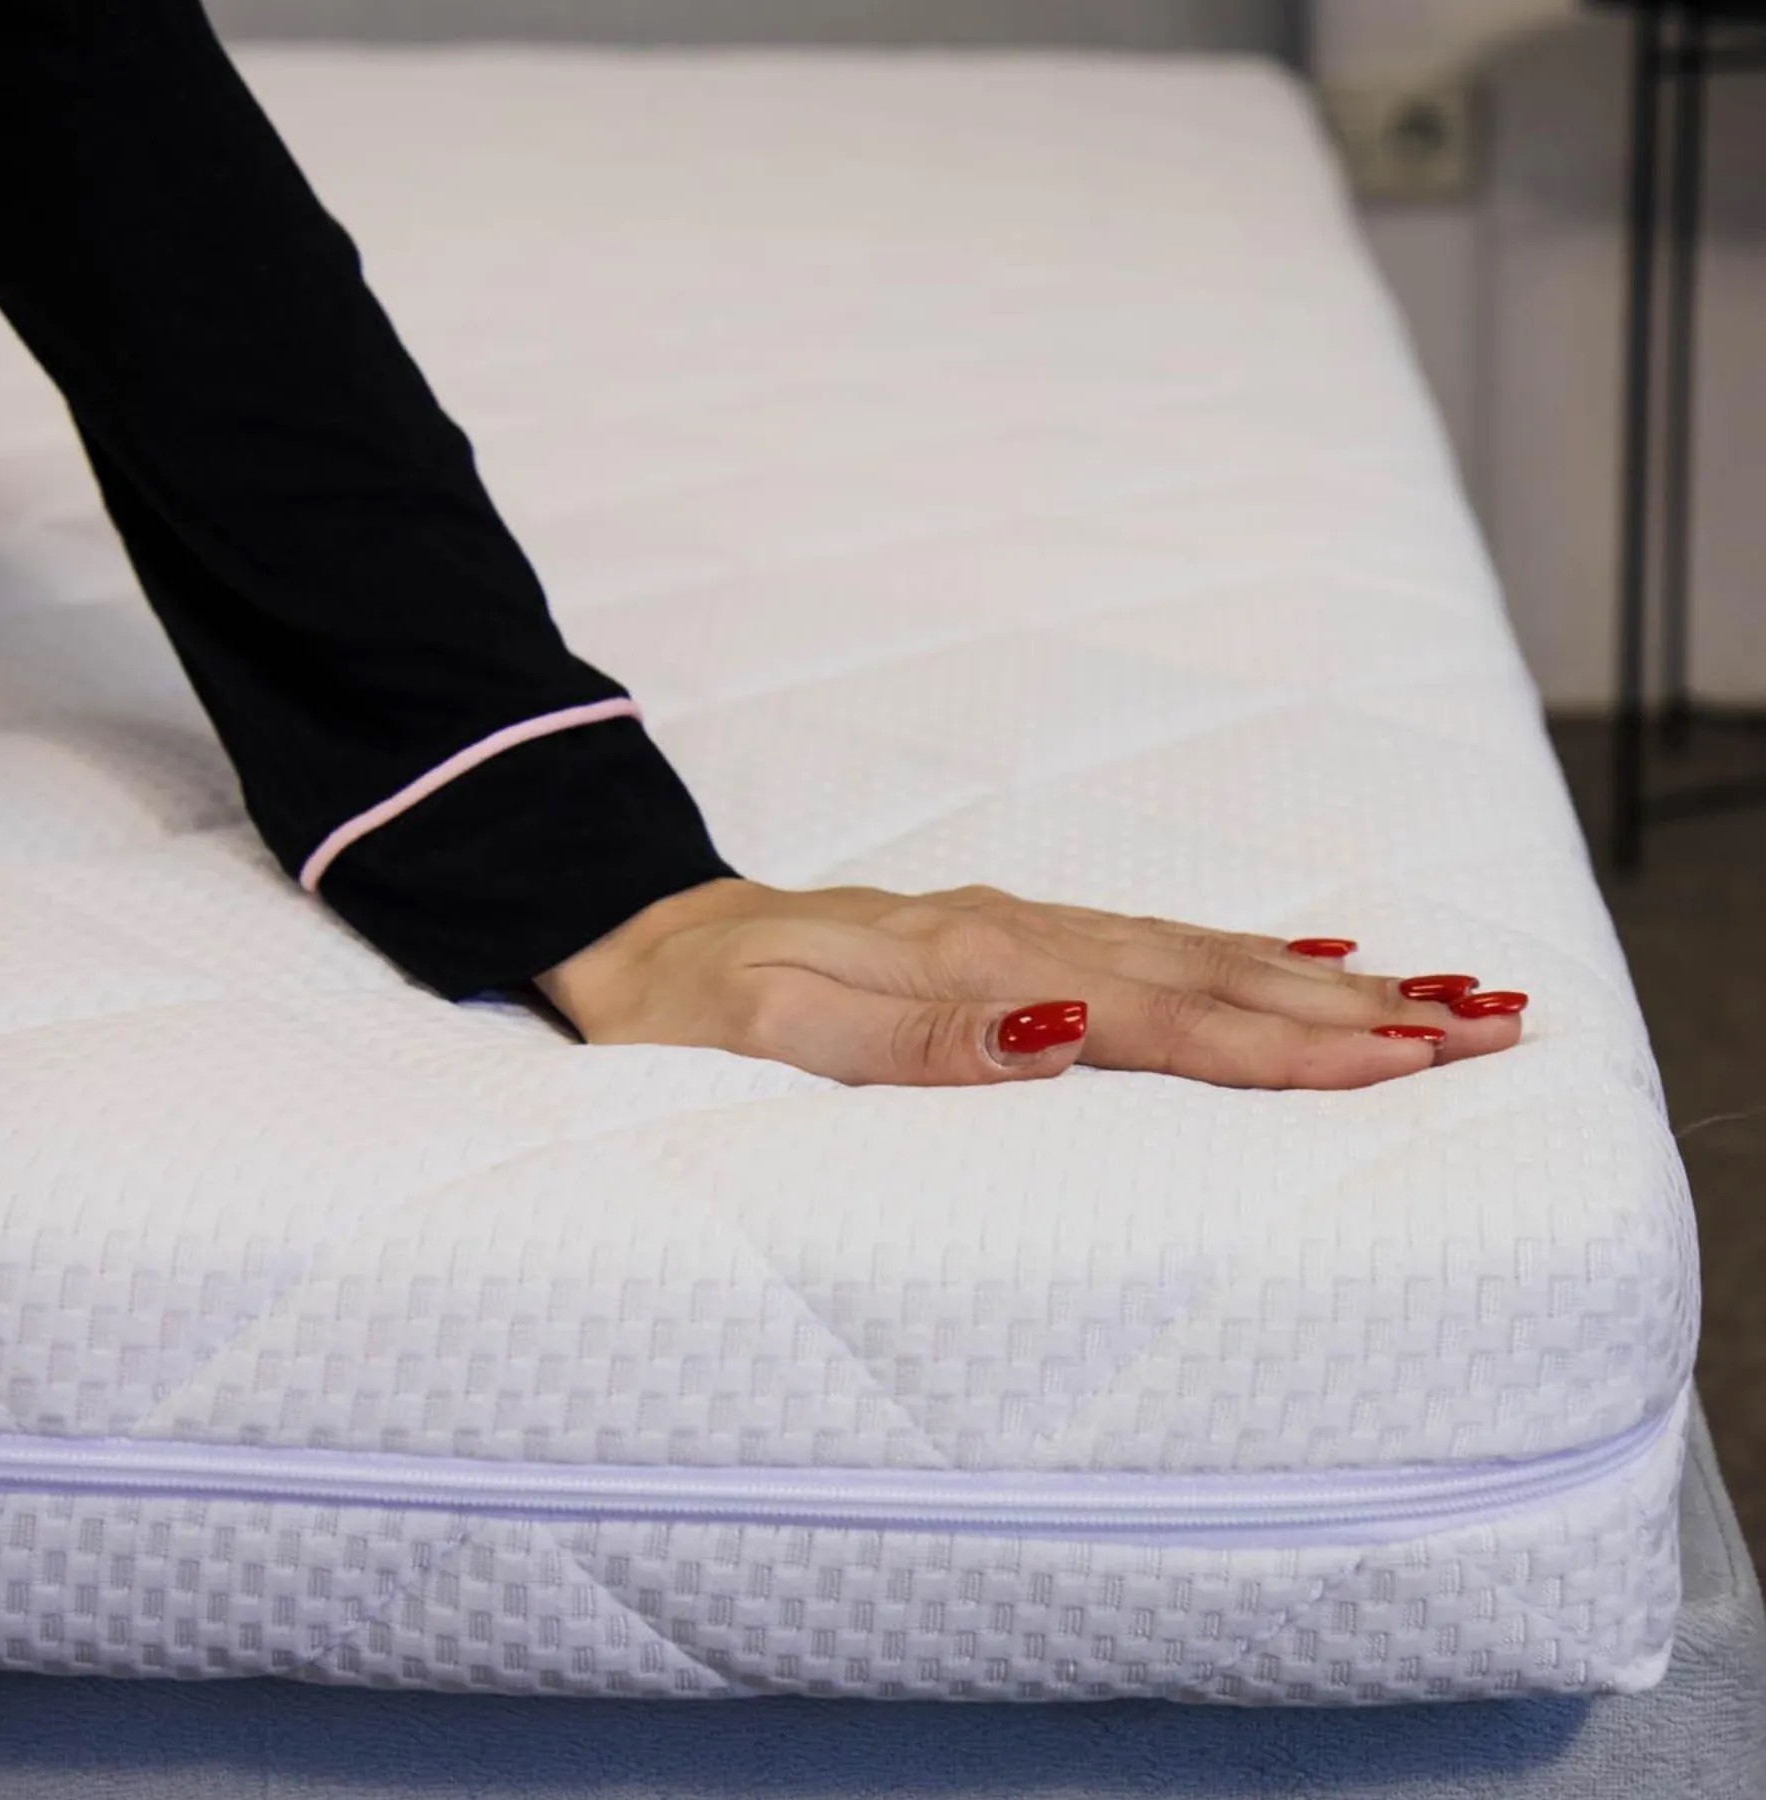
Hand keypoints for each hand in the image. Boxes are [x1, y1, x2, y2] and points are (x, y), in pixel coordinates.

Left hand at [536, 879, 1526, 1089]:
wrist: (650, 938)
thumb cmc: (707, 1009)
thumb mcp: (783, 1036)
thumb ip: (927, 1043)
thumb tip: (1066, 1032)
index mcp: (981, 971)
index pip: (1165, 1017)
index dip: (1288, 1045)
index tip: (1407, 1061)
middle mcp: (1022, 938)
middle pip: (1215, 976)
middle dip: (1355, 1010)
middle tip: (1490, 1025)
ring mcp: (1022, 929)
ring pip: (1200, 953)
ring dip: (1324, 979)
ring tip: (1441, 996)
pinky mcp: (1011, 935)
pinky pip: (1154, 942)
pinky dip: (1244, 953)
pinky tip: (1304, 957)